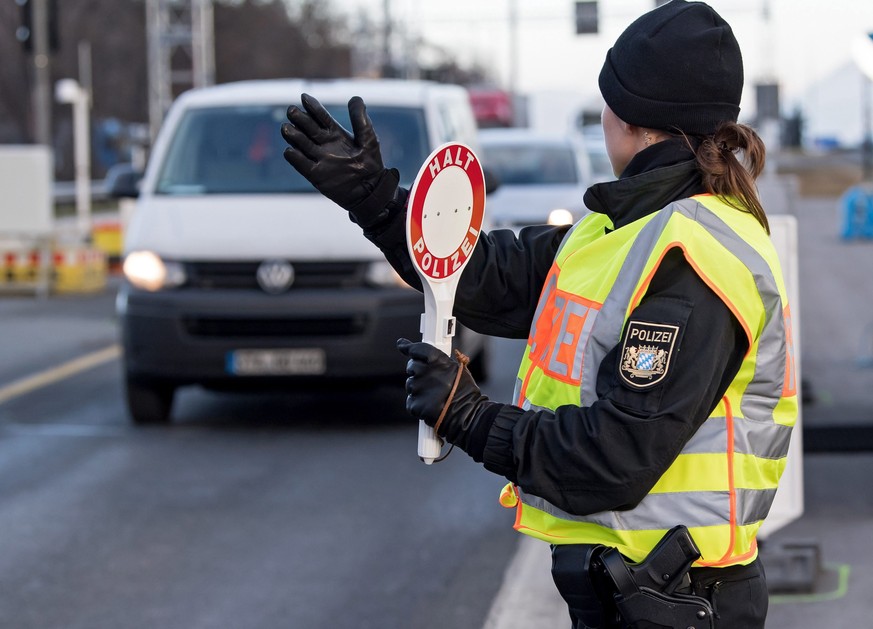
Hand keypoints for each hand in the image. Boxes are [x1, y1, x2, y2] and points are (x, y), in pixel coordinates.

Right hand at [281, 93, 398, 227]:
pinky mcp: (316, 175)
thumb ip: (361, 120)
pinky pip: (302, 165)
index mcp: (335, 134)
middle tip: (291, 111)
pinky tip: (290, 150)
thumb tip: (354, 98)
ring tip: (286, 128)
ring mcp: (319, 159)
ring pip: (301, 144)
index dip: (313, 107)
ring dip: (293, 136)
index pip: (320, 117)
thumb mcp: (369, 139)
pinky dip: (295, 158)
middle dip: (299, 119)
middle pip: (308, 128)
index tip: (304, 97)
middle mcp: (324, 145)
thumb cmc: (371, 164)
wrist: (371, 191)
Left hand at [397, 338, 490, 452]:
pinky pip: (412, 401)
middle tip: (430, 381)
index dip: (409, 347)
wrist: (468, 415)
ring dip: (419, 389)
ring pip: (411, 385)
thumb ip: (439, 361)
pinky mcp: (415, 405)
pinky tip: (431, 405)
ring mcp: (419, 389)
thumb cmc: (465, 393)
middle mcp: (427, 373)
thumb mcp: (457, 369)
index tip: (403, 345)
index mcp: (439, 361)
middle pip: (412, 367)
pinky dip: (419, 403)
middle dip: (417, 372)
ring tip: (435, 396)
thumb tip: (426, 356)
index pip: (418, 349)